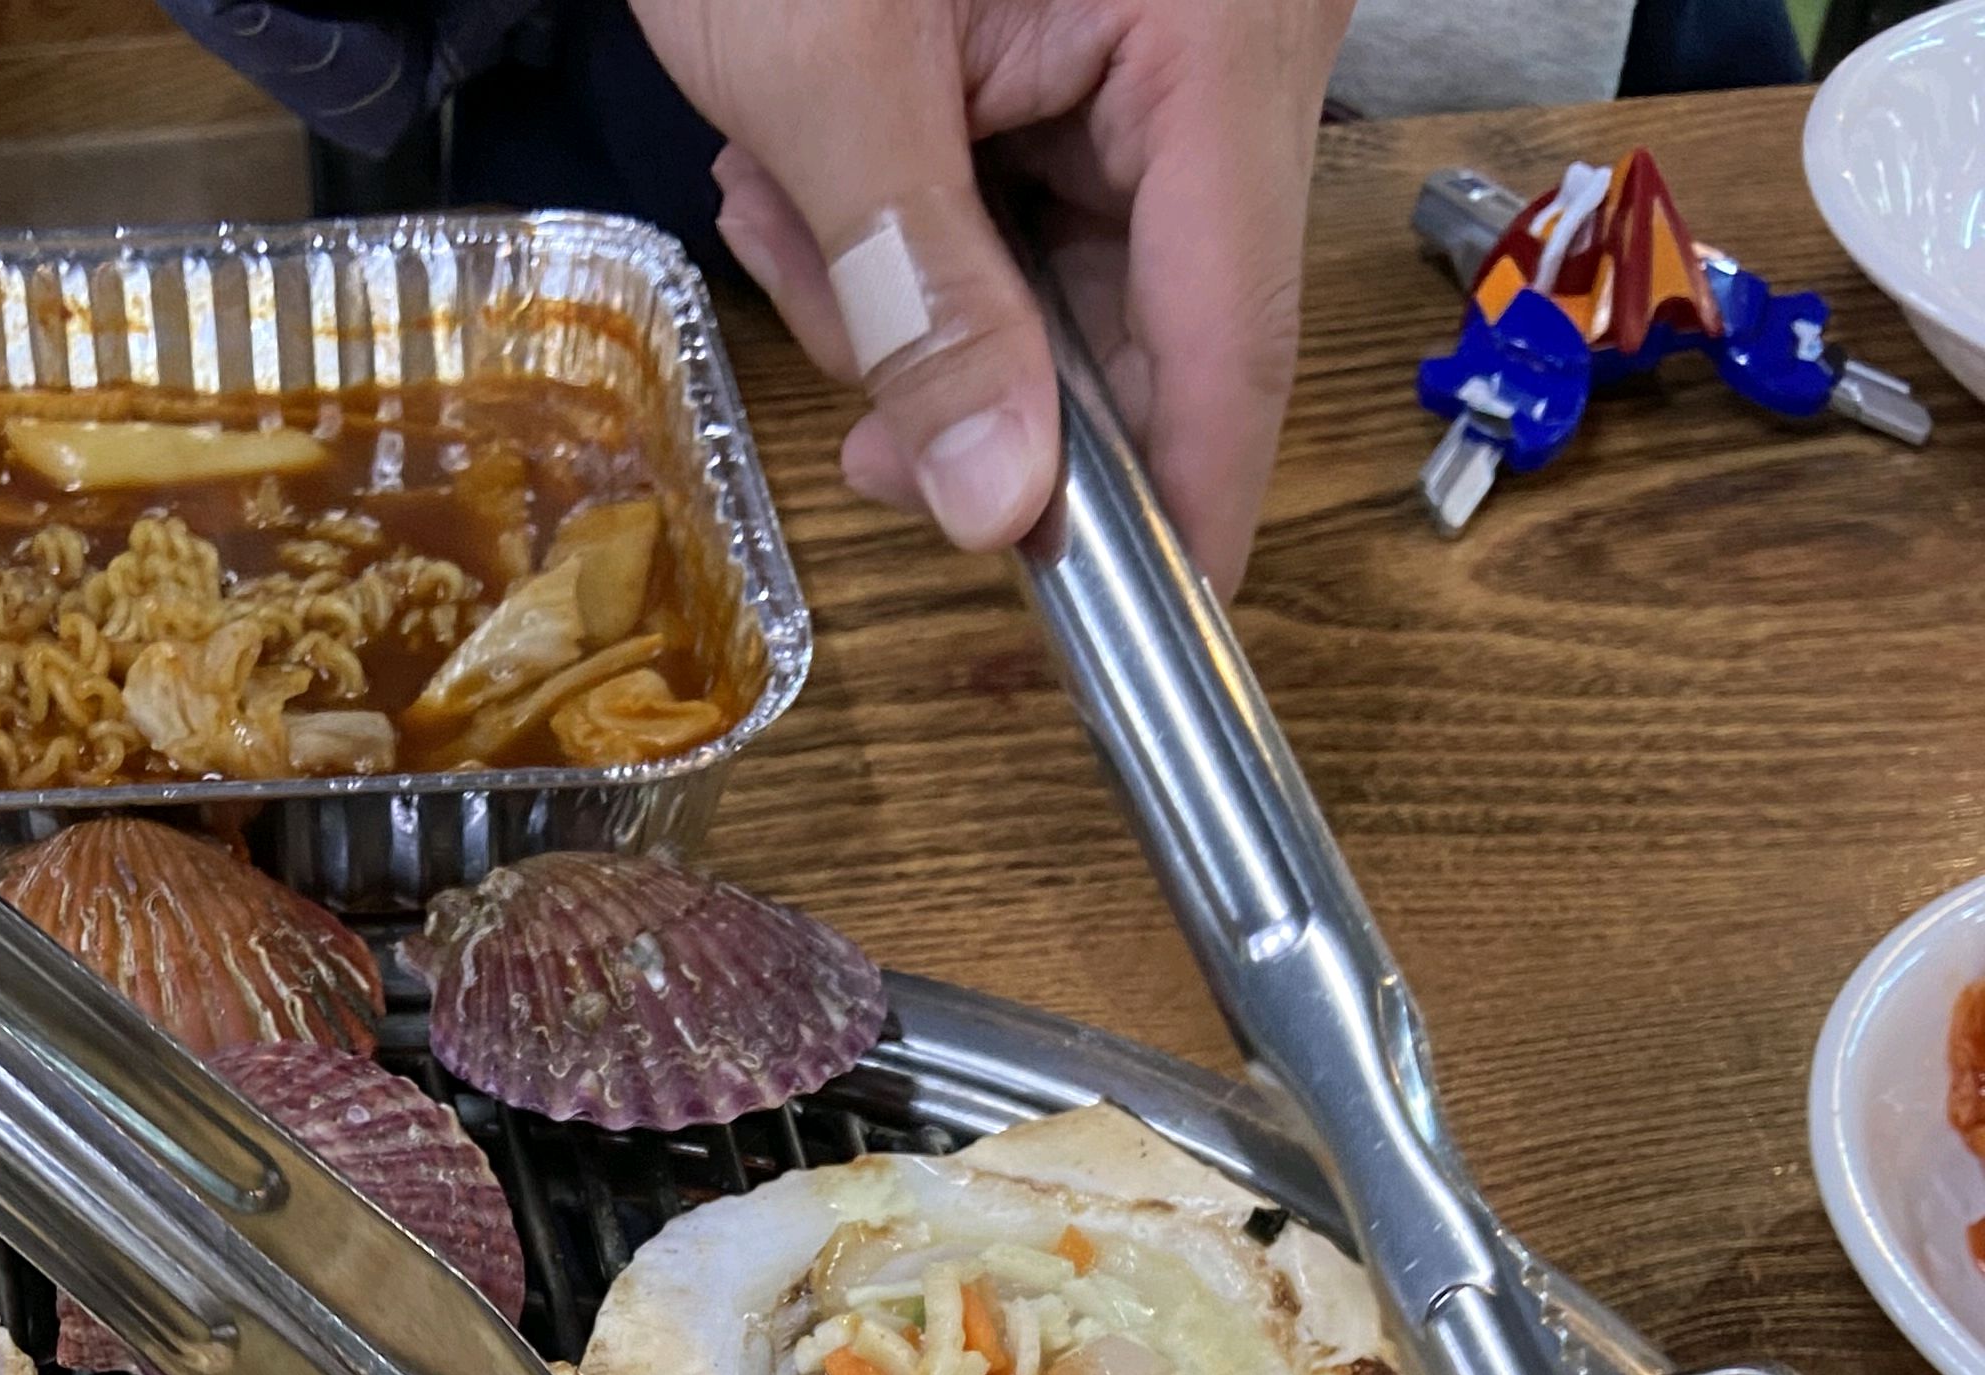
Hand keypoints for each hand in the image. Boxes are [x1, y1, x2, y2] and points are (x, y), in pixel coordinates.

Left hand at [631, 0, 1351, 592]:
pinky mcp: (1106, 36)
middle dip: (963, 370)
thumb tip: (998, 509)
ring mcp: (1173, 43)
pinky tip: (823, 164)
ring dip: (910, 291)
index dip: (1186, 516)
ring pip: (1065, 278)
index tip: (1149, 662)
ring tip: (792, 193)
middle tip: (831, 342)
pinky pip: (1031, 199)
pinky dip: (915, 218)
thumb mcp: (828, 75)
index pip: (1229, 343)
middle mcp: (1230, 44)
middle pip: (1138, 324)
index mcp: (1217, 36)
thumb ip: (921, 303)